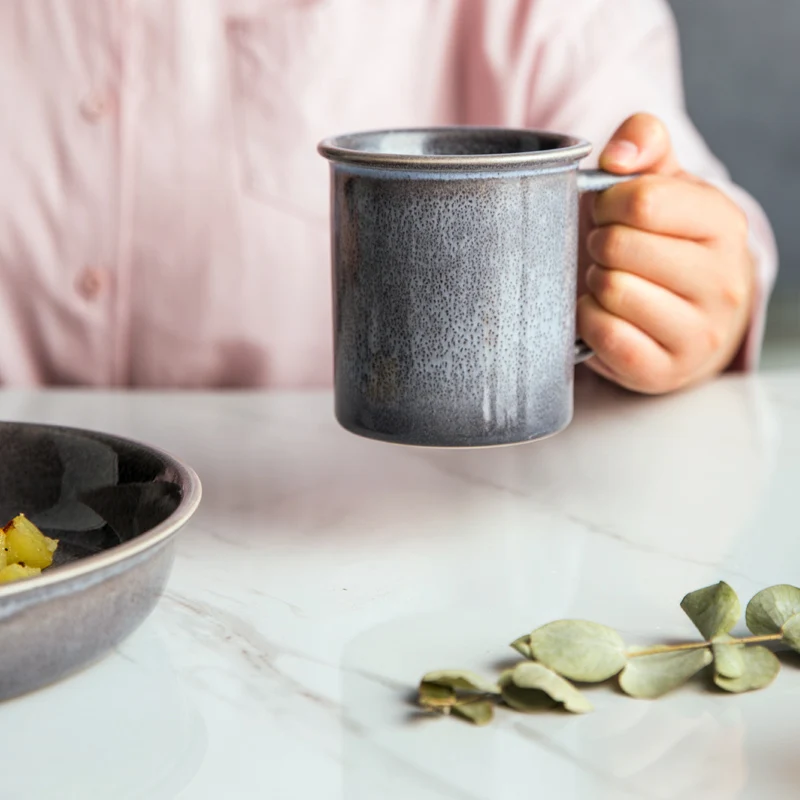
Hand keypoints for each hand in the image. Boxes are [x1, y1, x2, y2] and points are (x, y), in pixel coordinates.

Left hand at [577, 113, 754, 393]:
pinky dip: (587, 320)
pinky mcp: (663, 370)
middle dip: (598, 244)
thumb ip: (643, 143)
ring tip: (609, 282)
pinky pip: (603, 335)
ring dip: (594, 283)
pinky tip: (601, 314)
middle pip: (619, 247)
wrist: (689, 321)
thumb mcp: (663, 185)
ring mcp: (698, 332)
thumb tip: (616, 154)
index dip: (607, 203)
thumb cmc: (664, 244)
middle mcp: (722, 281)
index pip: (643, 201)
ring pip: (611, 291)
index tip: (608, 212)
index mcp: (723, 224)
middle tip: (606, 251)